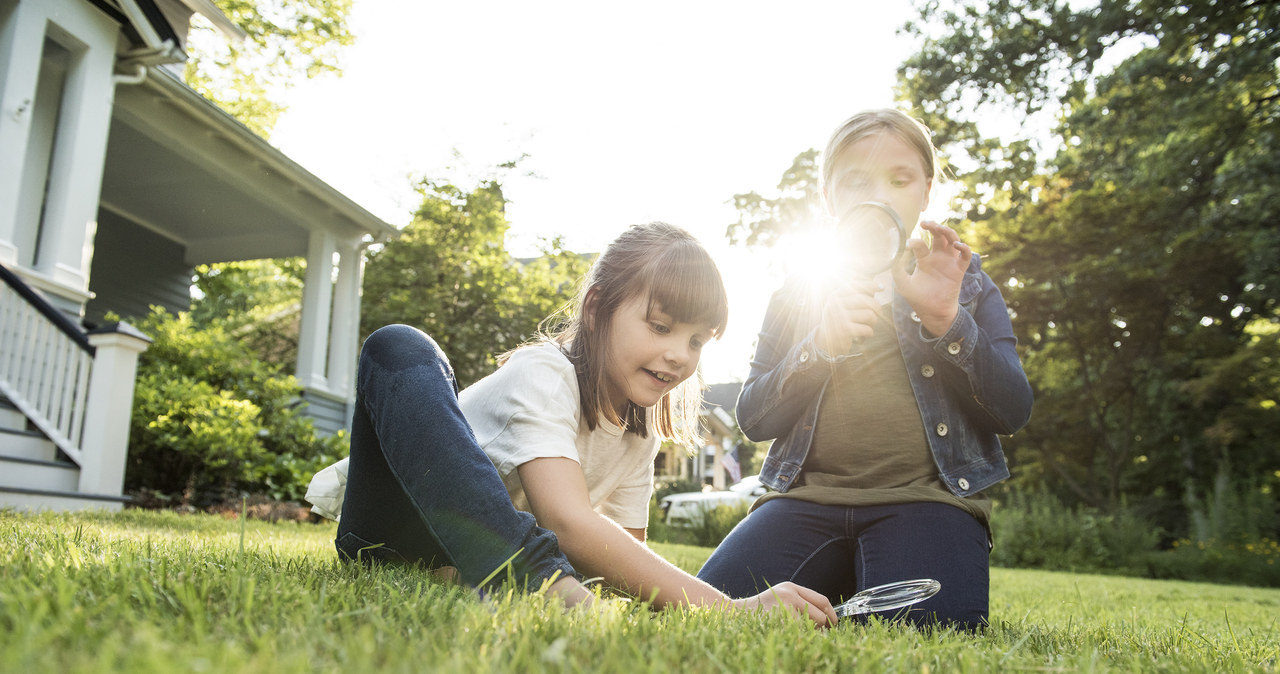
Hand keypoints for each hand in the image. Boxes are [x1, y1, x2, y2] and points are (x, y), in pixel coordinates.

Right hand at [729, 581, 837, 627]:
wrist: (734, 614)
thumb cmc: (759, 611)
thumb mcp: (780, 599)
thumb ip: (799, 604)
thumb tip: (825, 622)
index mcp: (791, 587)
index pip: (821, 600)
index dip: (831, 615)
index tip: (834, 624)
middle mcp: (790, 594)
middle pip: (820, 614)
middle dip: (825, 627)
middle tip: (824, 635)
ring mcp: (785, 607)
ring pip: (811, 626)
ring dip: (810, 634)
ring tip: (798, 634)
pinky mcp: (780, 620)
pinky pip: (799, 633)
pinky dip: (799, 638)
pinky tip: (788, 636)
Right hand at [814, 279, 881, 355]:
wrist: (824, 344)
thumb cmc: (838, 322)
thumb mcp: (840, 306)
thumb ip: (854, 295)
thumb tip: (878, 285)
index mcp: (835, 296)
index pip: (856, 285)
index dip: (871, 285)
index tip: (882, 287)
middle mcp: (836, 304)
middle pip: (867, 300)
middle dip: (877, 307)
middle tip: (879, 313)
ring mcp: (840, 317)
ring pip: (870, 314)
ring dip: (873, 322)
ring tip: (868, 326)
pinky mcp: (845, 330)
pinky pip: (867, 329)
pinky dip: (869, 333)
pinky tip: (865, 335)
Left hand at [893, 221, 970, 335]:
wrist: (932, 312)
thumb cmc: (918, 298)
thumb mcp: (903, 283)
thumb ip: (897, 270)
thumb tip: (895, 255)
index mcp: (924, 259)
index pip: (921, 244)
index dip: (914, 241)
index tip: (907, 244)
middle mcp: (938, 257)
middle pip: (939, 235)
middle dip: (934, 226)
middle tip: (925, 223)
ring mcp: (949, 262)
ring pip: (953, 239)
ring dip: (947, 231)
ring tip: (939, 228)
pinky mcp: (959, 270)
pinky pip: (966, 255)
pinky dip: (964, 248)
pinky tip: (956, 245)